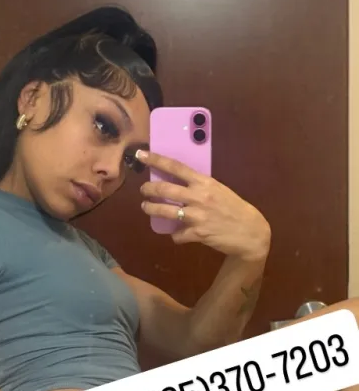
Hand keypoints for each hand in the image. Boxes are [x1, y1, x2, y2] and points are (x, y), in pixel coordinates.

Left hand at [137, 149, 270, 260]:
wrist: (250, 232)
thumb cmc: (234, 208)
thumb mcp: (218, 190)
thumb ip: (200, 186)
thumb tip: (179, 184)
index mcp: (205, 182)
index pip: (176, 167)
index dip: (156, 160)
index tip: (141, 155)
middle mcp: (199, 196)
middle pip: (164, 189)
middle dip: (148, 189)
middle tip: (144, 190)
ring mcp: (197, 215)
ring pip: (164, 211)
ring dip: (150, 209)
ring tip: (146, 207)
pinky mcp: (197, 233)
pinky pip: (176, 234)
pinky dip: (175, 235)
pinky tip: (178, 234)